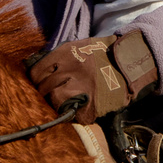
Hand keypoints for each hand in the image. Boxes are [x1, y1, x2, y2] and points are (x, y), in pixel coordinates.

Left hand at [27, 32, 158, 123]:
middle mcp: (71, 70)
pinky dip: (72, 114)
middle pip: (44, 88)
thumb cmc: (99, 54)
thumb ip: (57, 59)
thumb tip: (36, 72)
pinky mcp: (93, 104)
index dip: (34, 80)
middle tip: (47, 95)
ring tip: (62, 101)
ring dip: (56, 103)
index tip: (37, 83)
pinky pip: (73, 114)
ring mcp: (82, 88)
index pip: (37, 72)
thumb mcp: (76, 47)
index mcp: (65, 54)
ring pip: (56, 101)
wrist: (128, 61)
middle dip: (43, 93)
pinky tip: (75, 109)